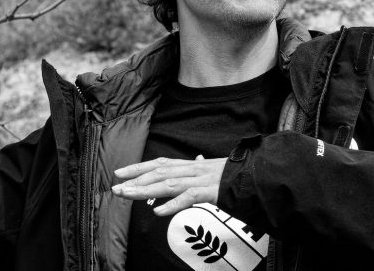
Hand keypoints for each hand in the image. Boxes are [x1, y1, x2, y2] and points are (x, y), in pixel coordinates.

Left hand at [112, 155, 226, 215]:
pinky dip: (172, 204)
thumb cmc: (235, 175)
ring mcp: (201, 178)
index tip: (120, 172)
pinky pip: (188, 197)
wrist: (257, 174)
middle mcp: (193, 168)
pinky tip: (158, 212)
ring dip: (146, 190)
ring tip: (128, 195)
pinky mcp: (210, 190)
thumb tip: (197, 159)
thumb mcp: (213, 169)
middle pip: (159, 171)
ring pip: (168, 183)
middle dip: (135, 179)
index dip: (139, 167)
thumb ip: (201, 167)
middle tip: (116, 187)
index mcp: (191, 164)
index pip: (160, 163)